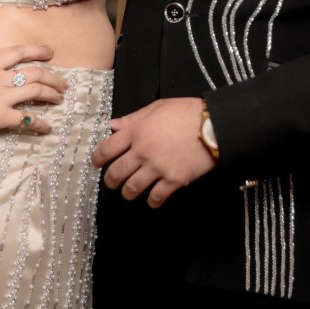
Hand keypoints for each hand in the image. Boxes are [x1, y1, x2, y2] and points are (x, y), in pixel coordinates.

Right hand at [0, 39, 65, 138]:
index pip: (18, 52)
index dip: (37, 50)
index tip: (50, 52)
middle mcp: (0, 78)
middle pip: (35, 72)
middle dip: (52, 77)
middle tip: (63, 84)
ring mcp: (2, 97)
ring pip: (35, 91)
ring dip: (51, 94)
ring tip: (60, 99)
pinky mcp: (1, 116)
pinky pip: (26, 119)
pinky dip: (39, 123)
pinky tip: (48, 127)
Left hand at [92, 97, 216, 207]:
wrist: (212, 125)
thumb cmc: (185, 111)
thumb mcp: (156, 107)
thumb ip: (132, 118)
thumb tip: (113, 125)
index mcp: (136, 131)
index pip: (107, 149)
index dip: (97, 159)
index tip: (96, 164)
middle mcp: (142, 151)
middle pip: (116, 173)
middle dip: (111, 181)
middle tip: (113, 182)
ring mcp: (157, 167)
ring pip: (132, 189)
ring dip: (127, 193)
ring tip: (129, 192)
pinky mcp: (173, 180)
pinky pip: (155, 198)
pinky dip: (151, 201)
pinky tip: (152, 198)